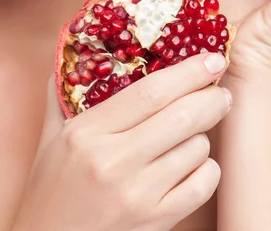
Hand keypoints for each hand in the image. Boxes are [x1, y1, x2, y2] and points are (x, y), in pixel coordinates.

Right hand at [13, 54, 230, 230]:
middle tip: (220, 89)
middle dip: (210, 97)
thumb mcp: (51, 138)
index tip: (210, 58)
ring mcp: (138, 195)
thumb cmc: (50, 189)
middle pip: (180, 116)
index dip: (186, 72)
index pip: (149, 92)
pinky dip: (207, 168)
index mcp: (87, 133)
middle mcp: (114, 162)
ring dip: (202, 134)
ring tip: (191, 132)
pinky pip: (201, 185)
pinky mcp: (155, 222)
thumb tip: (71, 56)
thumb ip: (60, 94)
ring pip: (195, 149)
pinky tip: (193, 163)